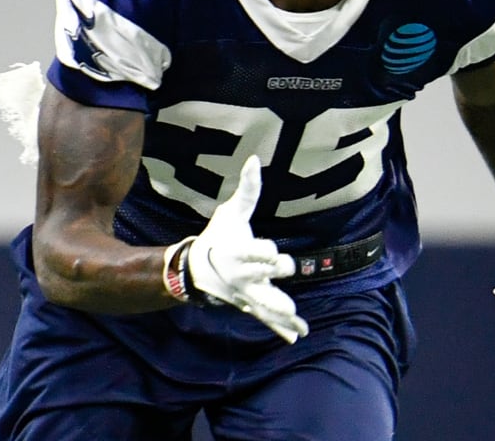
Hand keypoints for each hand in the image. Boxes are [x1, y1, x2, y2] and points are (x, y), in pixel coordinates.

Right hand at [183, 156, 309, 342]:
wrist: (196, 268)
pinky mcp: (250, 304)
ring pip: (265, 303)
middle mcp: (243, 275)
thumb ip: (248, 189)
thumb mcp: (232, 211)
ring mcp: (246, 292)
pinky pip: (266, 317)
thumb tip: (255, 158)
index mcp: (239, 251)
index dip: (265, 251)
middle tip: (286, 267)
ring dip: (280, 310)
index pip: (255, 251)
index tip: (273, 252)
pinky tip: (296, 336)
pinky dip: (280, 327)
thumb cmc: (220, 236)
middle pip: (262, 276)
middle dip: (274, 272)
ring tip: (298, 320)